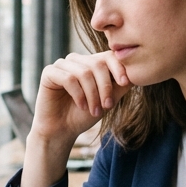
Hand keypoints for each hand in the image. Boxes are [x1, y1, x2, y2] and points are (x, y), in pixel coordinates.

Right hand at [19, 51, 131, 186]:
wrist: (62, 130)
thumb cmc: (84, 115)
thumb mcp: (108, 100)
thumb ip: (120, 86)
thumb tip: (136, 73)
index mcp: (91, 63)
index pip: (108, 56)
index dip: (118, 68)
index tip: (125, 83)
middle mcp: (77, 61)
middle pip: (97, 64)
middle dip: (105, 87)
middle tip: (108, 106)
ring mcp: (62, 65)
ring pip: (84, 72)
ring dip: (92, 94)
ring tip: (94, 111)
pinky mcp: (49, 72)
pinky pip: (68, 78)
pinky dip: (78, 94)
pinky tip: (81, 106)